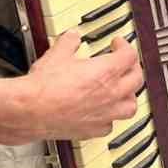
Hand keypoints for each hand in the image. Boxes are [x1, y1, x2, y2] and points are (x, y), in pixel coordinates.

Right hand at [0, 30, 142, 144]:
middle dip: (132, 68)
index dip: (125, 46)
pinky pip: (110, 125)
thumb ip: (69, 43)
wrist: (30, 110)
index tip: (118, 44)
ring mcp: (104, 114)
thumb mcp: (57, 54)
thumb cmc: (44, 87)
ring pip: (130, 106)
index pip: (129, 56)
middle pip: (137, 79)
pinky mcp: (93, 130)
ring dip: (129, 96)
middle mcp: (110, 94)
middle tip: (124, 63)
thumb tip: (72, 37)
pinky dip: (110, 118)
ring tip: (122, 90)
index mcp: (105, 72)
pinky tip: (103, 114)